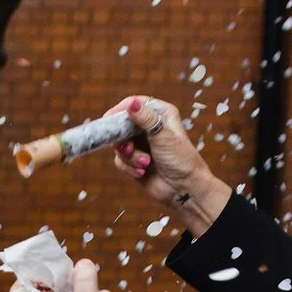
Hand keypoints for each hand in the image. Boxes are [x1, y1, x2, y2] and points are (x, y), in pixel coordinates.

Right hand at [106, 95, 234, 236]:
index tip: (108, 120)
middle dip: (123, 139)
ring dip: (130, 156)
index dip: (120, 110)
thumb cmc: (180, 159)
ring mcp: (141, 144)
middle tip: (128, 148)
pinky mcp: (134, 160)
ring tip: (145, 163)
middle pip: (122, 124)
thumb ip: (145, 119)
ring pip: (119, 144)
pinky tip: (142, 171)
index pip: (135, 104)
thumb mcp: (162, 136)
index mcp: (160, 114)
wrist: (183, 188)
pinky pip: (120, 160)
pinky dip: (129, 167)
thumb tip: (131, 103)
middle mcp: (149, 126)